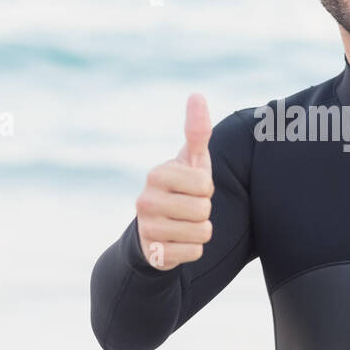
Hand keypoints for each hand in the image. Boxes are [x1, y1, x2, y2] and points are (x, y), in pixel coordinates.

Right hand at [135, 93, 214, 269]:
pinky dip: (192, 249)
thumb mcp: (191, 160)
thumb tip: (197, 94)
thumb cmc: (181, 188)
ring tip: (183, 224)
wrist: (157, 228)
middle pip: (204, 211)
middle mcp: (145, 200)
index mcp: (156, 174)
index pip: (204, 185)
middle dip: (204, 211)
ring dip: (200, 231)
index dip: (205, 189)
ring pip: (201, 233)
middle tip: (187, 208)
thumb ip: (197, 130)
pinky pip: (194, 253)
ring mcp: (147, 228)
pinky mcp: (154, 254)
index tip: (191, 188)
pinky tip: (178, 242)